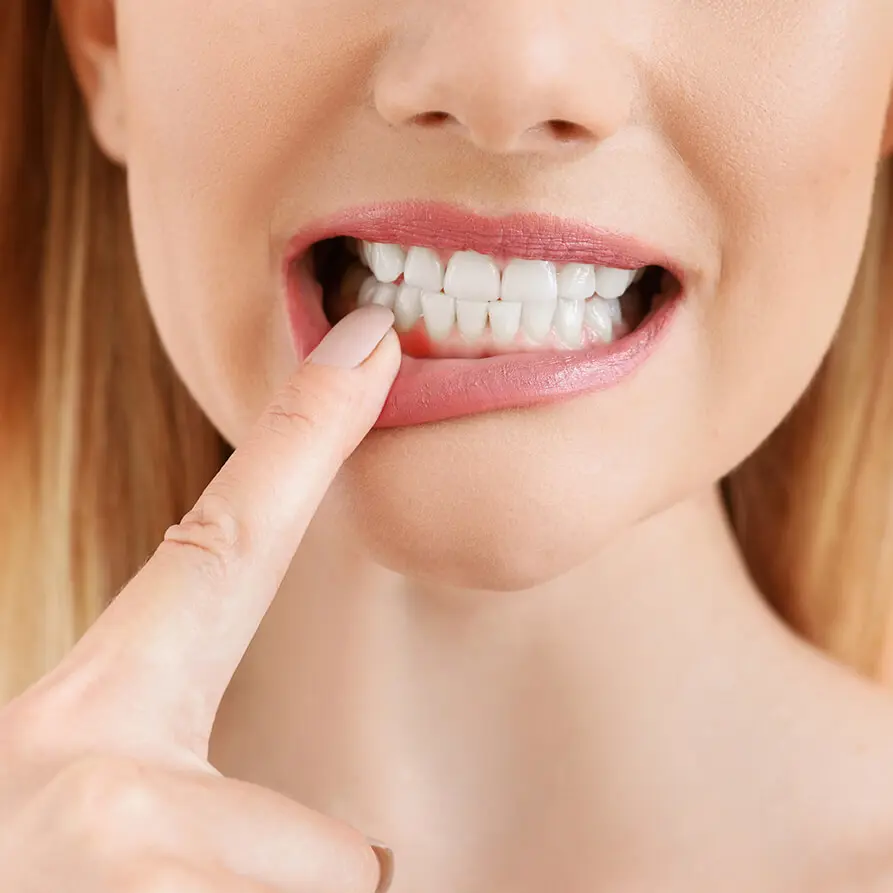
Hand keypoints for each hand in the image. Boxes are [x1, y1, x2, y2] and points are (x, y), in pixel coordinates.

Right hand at [0, 306, 399, 892]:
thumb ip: (190, 797)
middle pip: (345, 849)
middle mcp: (103, 776)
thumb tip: (368, 854)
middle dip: (301, 890)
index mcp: (92, 718)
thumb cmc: (28, 867)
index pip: (228, 542)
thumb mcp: (85, 818)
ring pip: (332, 892)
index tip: (372, 342)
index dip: (306, 437)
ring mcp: (116, 861)